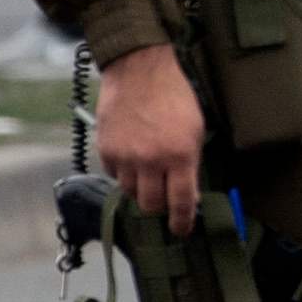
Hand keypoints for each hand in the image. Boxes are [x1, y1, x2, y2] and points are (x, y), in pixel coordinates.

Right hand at [98, 42, 204, 233]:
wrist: (139, 70)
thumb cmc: (175, 97)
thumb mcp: (195, 130)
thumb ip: (190, 162)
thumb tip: (187, 193)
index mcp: (179, 156)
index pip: (180, 202)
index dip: (181, 222)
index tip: (181, 231)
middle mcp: (150, 160)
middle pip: (150, 204)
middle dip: (159, 208)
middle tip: (164, 203)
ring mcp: (125, 156)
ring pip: (129, 192)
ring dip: (140, 190)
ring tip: (148, 178)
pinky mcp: (106, 148)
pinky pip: (113, 174)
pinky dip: (123, 173)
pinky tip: (132, 161)